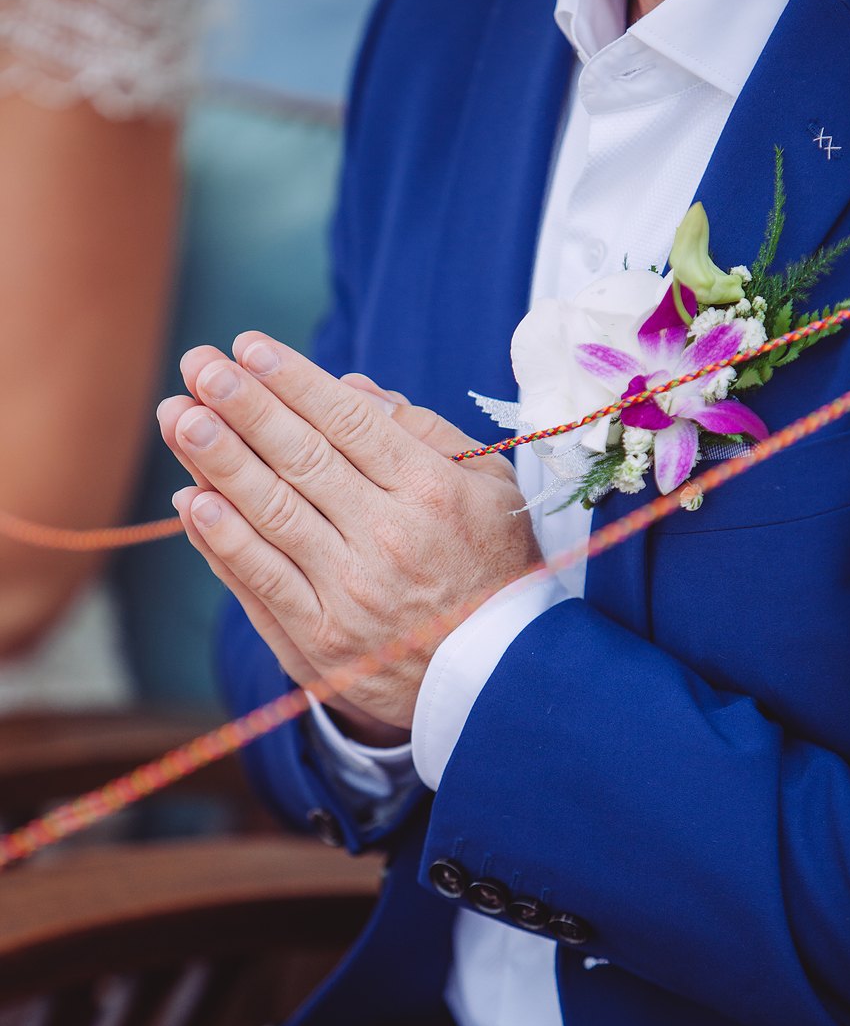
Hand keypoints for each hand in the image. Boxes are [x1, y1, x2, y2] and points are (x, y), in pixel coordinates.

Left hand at [157, 335, 541, 741]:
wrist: (495, 679)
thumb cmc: (492, 566)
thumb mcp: (490, 487)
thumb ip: (425, 431)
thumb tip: (351, 386)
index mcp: (430, 492)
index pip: (348, 422)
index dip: (293, 380)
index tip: (247, 346)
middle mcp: (387, 538)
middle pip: (301, 459)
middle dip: (243, 406)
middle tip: (199, 365)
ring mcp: (348, 593)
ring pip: (270, 514)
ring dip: (216, 461)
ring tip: (178, 416)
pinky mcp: (318, 640)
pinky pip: (258, 580)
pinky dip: (220, 539)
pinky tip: (189, 498)